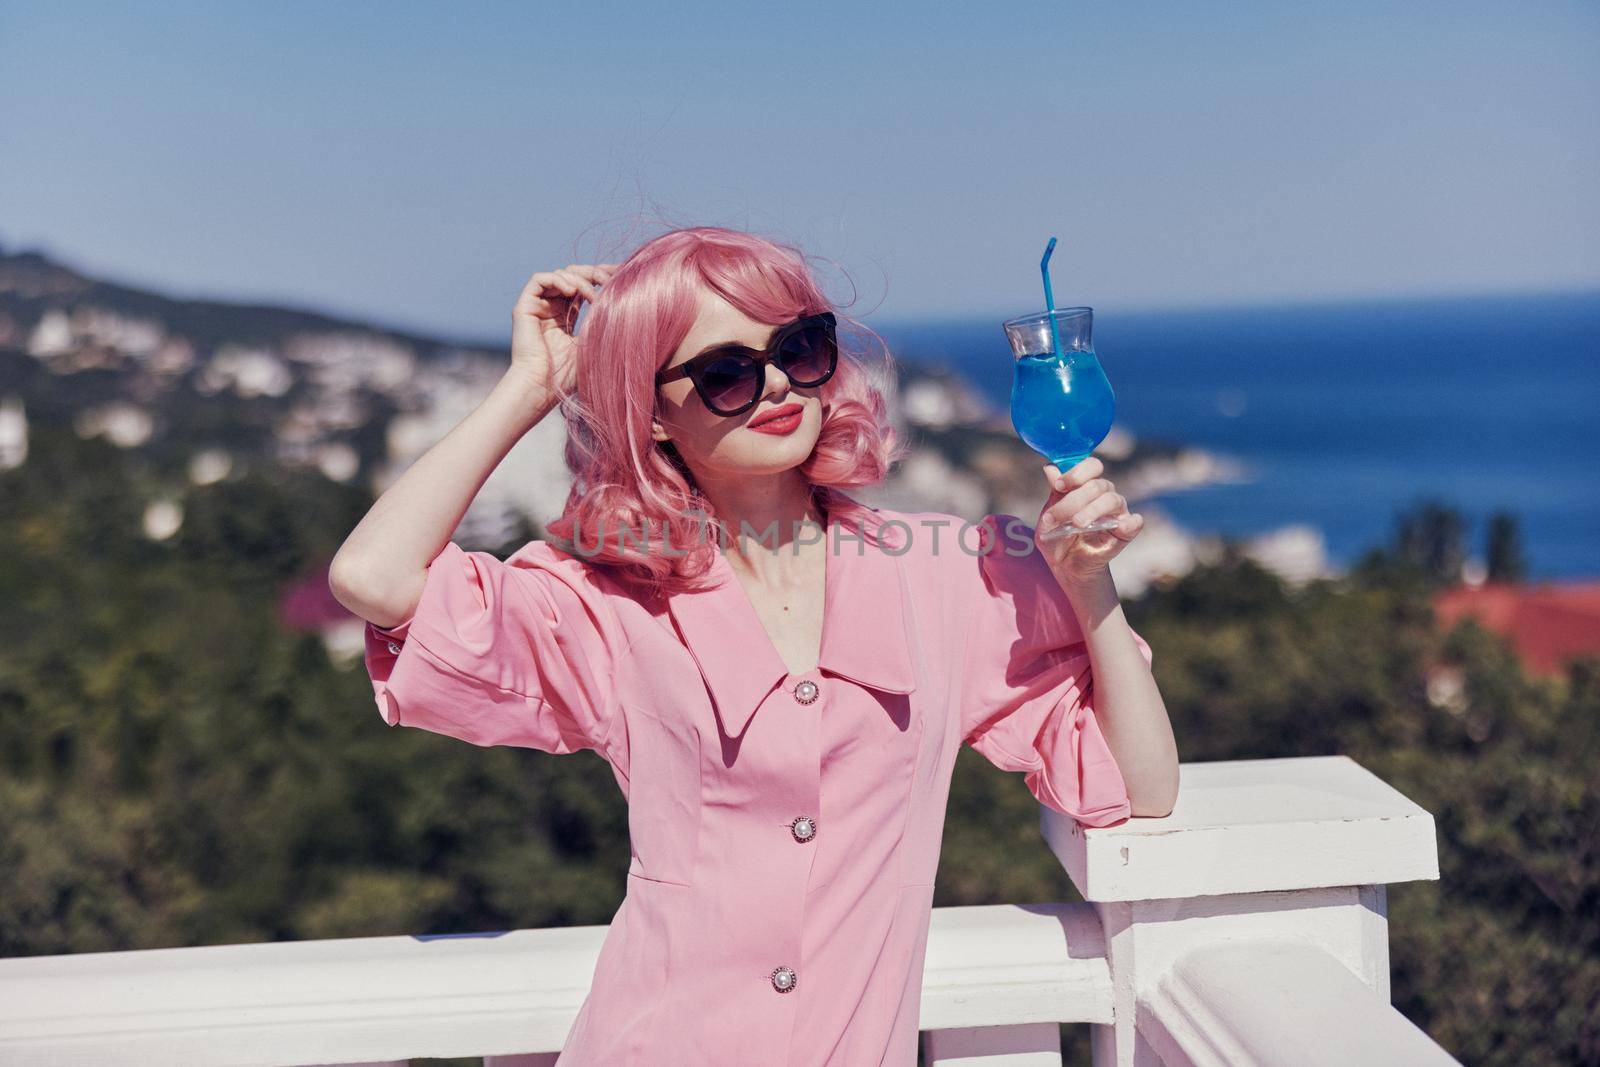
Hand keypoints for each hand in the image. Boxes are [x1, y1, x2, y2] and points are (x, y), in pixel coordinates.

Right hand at [509, 262, 618, 399]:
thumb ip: (604, 324)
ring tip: (594, 295)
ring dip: (580, 279)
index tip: (623, 274)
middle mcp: (551, 308)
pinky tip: (574, 291)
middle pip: (574, 276)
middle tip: (612, 281)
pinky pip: (539, 279)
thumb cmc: (567, 376)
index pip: (585, 287)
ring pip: (560, 275)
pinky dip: (559, 280)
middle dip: (594, 274)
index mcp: (565, 317)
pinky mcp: (524, 307)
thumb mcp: (593, 344)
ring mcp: (537, 307)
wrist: (541, 388)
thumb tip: (630, 306)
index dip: (602, 277)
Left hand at [1034, 456, 1143, 585]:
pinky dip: (1129, 523)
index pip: (1092, 466)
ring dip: (1091, 511)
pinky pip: (1135, 522)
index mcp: (1087, 485)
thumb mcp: (1049, 516)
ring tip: (1076, 524)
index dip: (1077, 472)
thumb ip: (1053, 494)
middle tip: (1055, 517)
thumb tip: (1049, 468)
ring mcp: (1117, 512)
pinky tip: (1119, 526)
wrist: (1065, 566)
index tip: (1059, 485)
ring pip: (1112, 500)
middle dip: (1073, 500)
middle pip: (1097, 485)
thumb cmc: (1057, 537)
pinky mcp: (1125, 532)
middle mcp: (1105, 495)